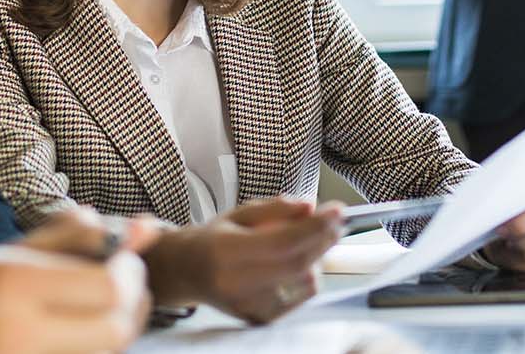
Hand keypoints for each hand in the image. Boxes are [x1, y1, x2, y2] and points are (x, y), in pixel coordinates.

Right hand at [0, 208, 154, 353]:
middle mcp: (18, 334)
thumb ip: (80, 238)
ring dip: (117, 331)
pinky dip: (94, 350)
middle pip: (116, 330)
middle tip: (125, 288)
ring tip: (101, 310)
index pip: (110, 287)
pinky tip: (80, 334)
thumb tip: (150, 226)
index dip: (133, 274)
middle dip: (134, 307)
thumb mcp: (16, 253)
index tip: (127, 263)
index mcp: (15, 287)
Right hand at [142, 197, 344, 323]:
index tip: (338, 210)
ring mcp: (248, 305)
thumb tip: (310, 207)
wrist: (186, 273)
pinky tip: (295, 265)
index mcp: (226, 251)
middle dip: (324, 239)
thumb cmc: (214, 239)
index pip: (283, 241)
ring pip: (304, 280)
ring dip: (317, 257)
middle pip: (298, 263)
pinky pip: (301, 297)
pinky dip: (307, 277)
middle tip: (336, 221)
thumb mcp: (239, 213)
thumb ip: (275, 208)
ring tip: (308, 241)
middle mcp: (235, 283)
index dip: (315, 226)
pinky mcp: (259, 318)